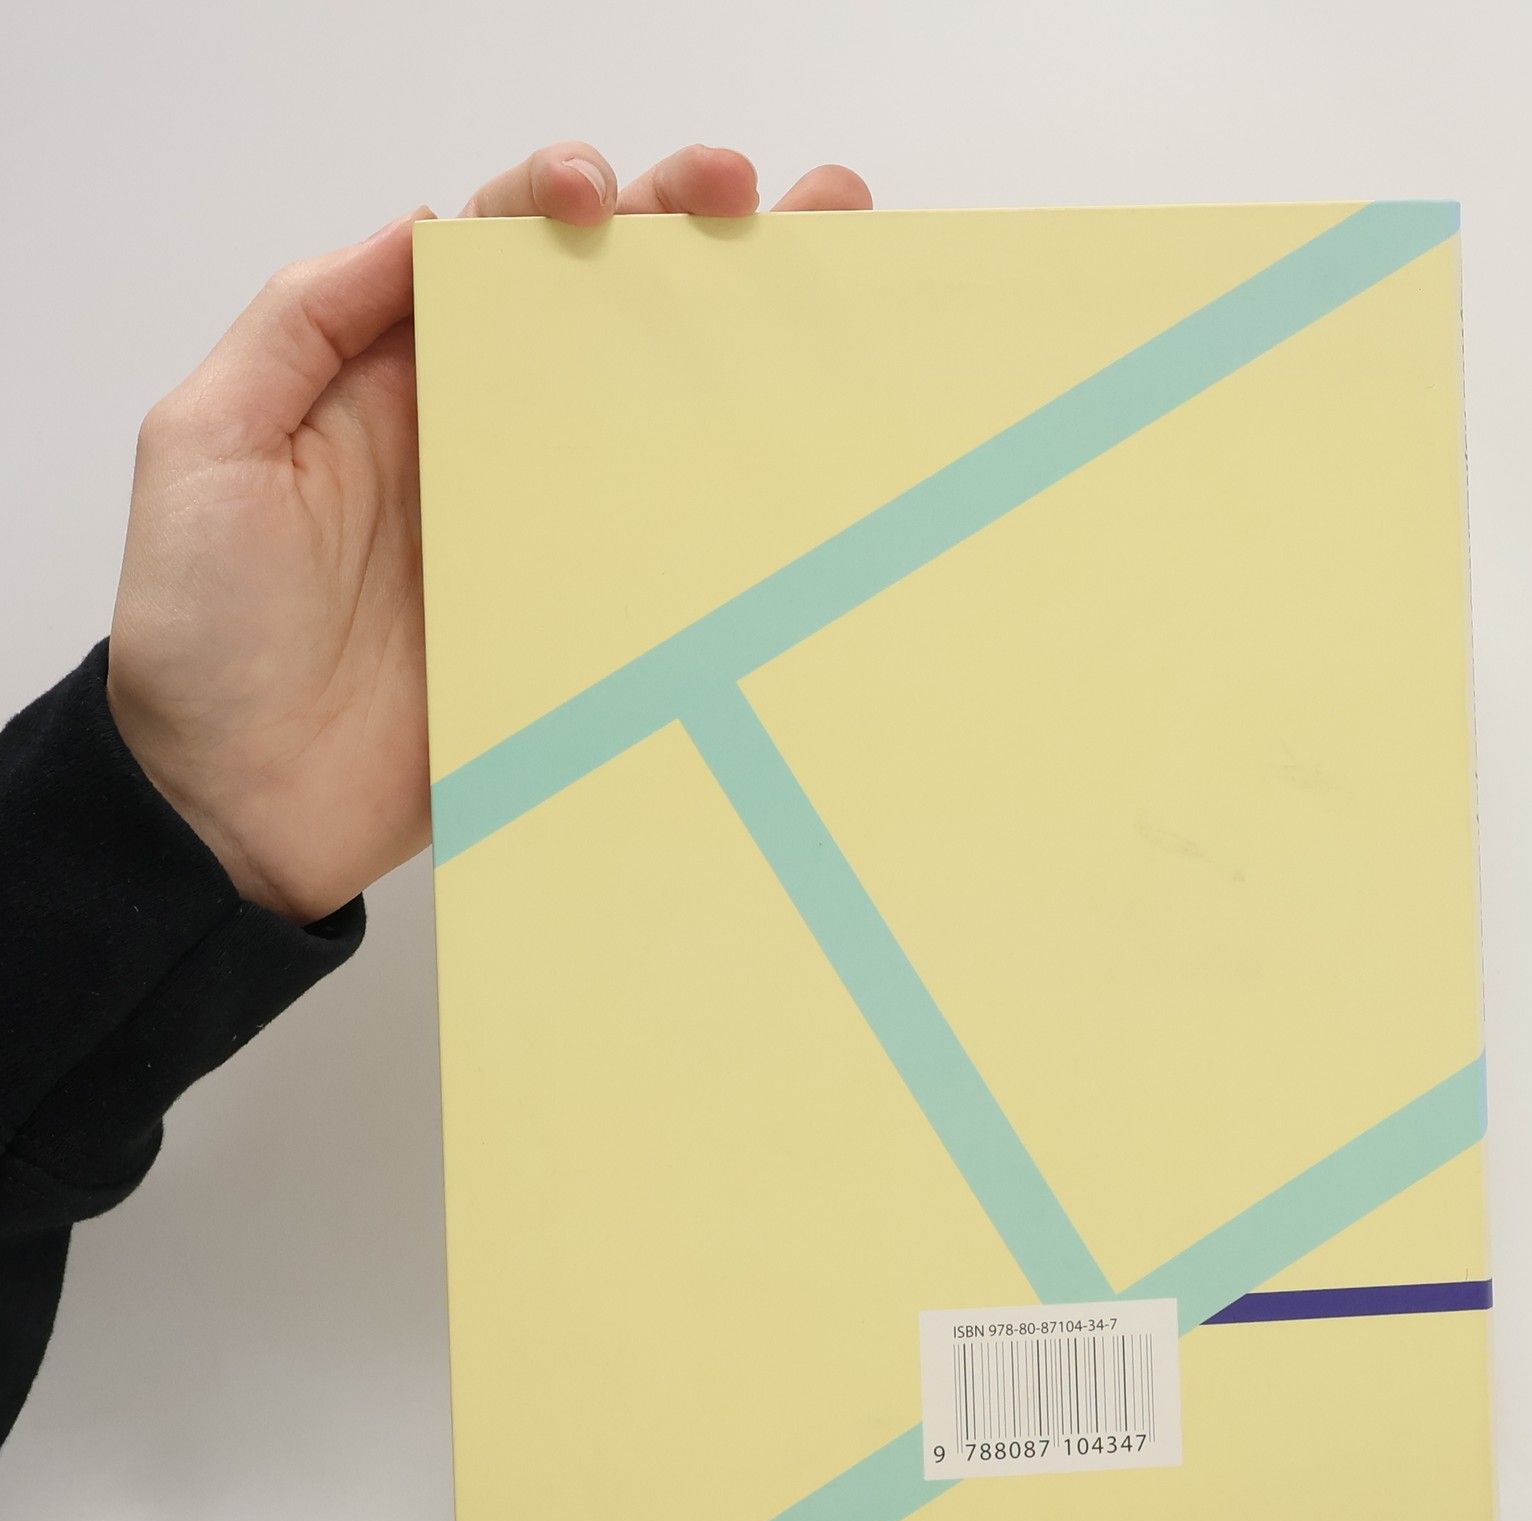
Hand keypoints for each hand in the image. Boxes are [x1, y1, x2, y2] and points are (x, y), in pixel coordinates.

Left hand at [106, 143, 870, 924]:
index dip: (559, 197)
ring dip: (736, 342)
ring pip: (653, 415)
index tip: (607, 196)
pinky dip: (732, 501)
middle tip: (756, 200)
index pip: (495, 254)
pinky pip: (666, 548)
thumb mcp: (207, 445)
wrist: (244, 809)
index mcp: (397, 375)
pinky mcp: (581, 618)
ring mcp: (543, 531)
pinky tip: (792, 460)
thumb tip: (418, 227)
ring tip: (821, 273)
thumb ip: (301, 323)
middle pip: (599, 312)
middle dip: (680, 233)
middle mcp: (484, 438)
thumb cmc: (206, 635)